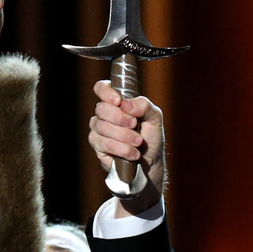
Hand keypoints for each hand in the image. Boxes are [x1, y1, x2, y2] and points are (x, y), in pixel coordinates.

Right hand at [88, 79, 166, 211]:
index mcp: (117, 102)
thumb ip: (144, 106)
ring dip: (124, 136)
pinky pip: (104, 143)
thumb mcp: (155, 118)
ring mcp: (98, 130)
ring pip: (102, 127)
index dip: (106, 92)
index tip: (118, 102)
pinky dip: (121, 149)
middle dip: (120, 118)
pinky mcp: (98, 146)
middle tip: (134, 125)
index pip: (101, 88)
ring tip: (138, 142)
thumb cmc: (151, 137)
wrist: (151, 163)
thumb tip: (127, 104)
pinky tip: (133, 154)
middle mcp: (104, 114)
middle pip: (101, 108)